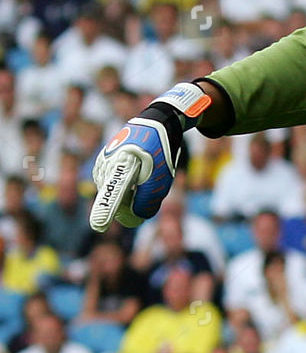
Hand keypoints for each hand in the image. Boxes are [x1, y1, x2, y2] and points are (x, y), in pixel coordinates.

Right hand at [90, 83, 210, 230]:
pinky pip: (112, 185)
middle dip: (132, 200)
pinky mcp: (101, 164)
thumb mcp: (160, 181)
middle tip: (148, 180)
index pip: (113, 195)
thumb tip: (132, 220)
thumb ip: (147, 203)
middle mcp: (107, 165)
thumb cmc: (158, 154)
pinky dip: (124, 185)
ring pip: (113, 192)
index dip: (106, 212)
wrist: (154, 125)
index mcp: (124, 166)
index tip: (98, 226)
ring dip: (129, 192)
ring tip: (143, 172)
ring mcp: (101, 164)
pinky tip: (134, 172)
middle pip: (115, 199)